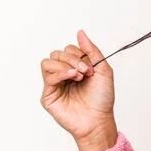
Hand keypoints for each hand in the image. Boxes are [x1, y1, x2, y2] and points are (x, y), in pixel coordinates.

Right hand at [40, 30, 117, 150]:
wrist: (99, 119)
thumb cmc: (102, 98)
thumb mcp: (103, 69)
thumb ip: (92, 50)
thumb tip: (80, 32)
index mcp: (76, 67)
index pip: (69, 49)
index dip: (80, 54)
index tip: (92, 68)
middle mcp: (64, 74)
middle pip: (57, 53)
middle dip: (73, 58)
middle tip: (86, 71)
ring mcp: (55, 84)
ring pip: (48, 62)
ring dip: (65, 64)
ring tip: (79, 76)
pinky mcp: (49, 94)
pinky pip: (48, 76)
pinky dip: (60, 73)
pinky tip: (73, 77)